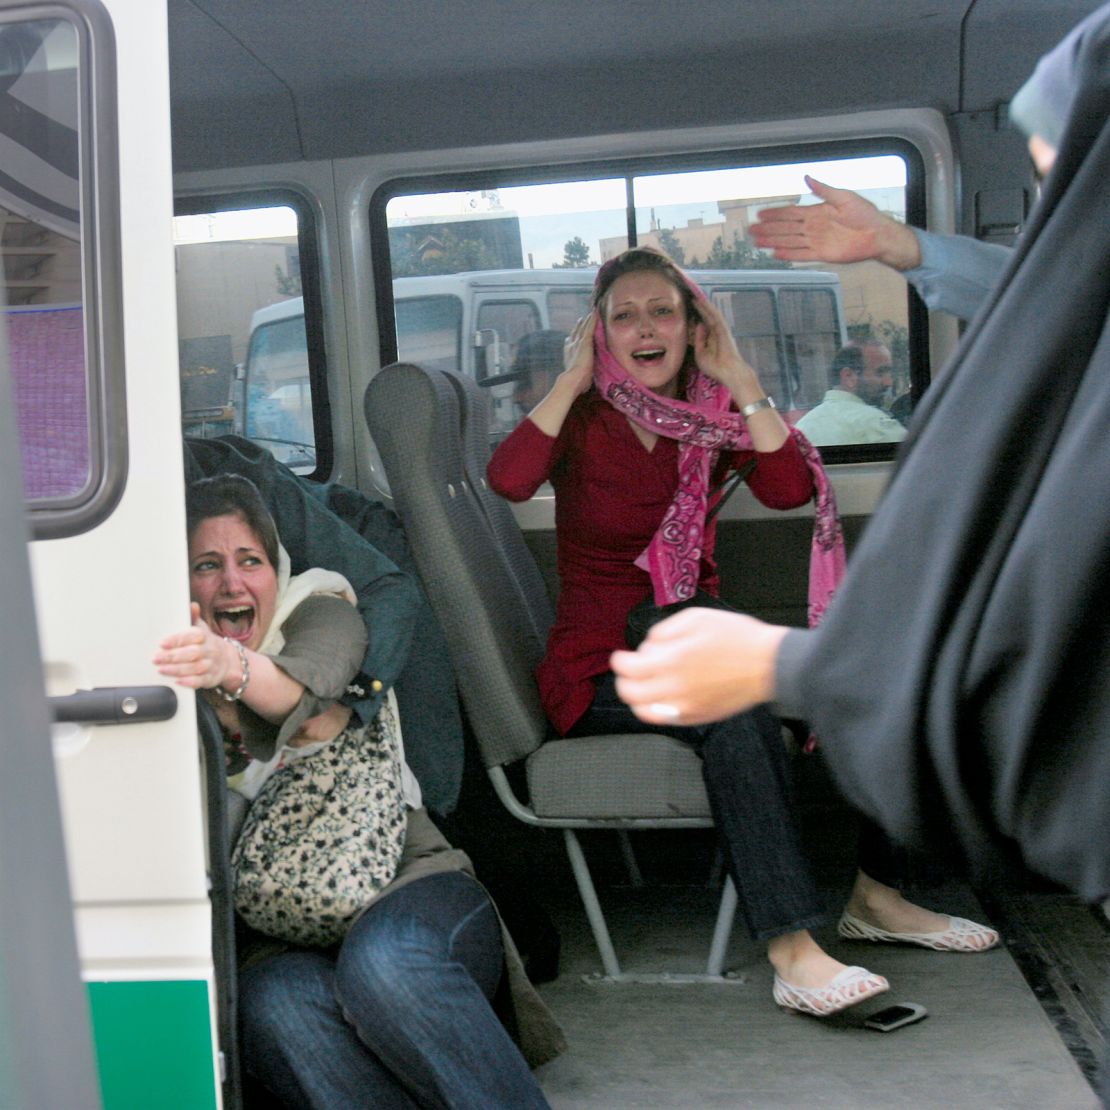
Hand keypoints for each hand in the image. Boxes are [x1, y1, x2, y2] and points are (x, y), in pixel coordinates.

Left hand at [154, 602, 234, 689]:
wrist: (227, 660)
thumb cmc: (206, 643)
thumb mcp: (201, 629)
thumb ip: (193, 618)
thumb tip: (192, 605)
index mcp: (205, 636)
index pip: (192, 636)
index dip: (177, 640)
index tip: (162, 643)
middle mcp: (210, 650)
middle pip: (192, 653)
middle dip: (173, 656)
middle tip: (156, 658)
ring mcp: (211, 665)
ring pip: (195, 667)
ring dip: (177, 669)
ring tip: (162, 669)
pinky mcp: (211, 678)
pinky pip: (201, 681)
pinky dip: (190, 682)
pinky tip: (178, 681)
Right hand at [559, 311, 596, 396]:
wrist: (572, 379)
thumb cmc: (576, 383)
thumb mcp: (578, 378)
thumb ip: (580, 378)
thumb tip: (583, 387)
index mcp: (569, 355)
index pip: (570, 344)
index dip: (571, 339)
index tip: (571, 336)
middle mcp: (571, 346)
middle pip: (575, 333)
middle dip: (578, 326)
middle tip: (581, 319)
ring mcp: (577, 343)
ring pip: (582, 328)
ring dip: (586, 321)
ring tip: (589, 314)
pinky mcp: (585, 341)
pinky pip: (589, 327)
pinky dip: (592, 319)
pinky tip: (594, 312)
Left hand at [610, 608, 788, 724]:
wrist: (768, 664)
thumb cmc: (736, 637)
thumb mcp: (696, 618)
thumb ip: (664, 631)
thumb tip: (650, 645)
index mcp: (671, 661)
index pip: (628, 668)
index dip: (619, 660)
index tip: (621, 656)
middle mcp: (674, 688)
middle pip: (630, 693)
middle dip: (624, 679)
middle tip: (629, 671)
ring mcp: (685, 706)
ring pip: (644, 711)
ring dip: (637, 698)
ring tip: (643, 686)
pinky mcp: (697, 717)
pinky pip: (664, 719)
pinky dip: (655, 709)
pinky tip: (662, 696)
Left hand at [691, 298, 755, 389]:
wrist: (728, 372)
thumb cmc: (715, 367)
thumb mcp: (700, 354)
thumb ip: (698, 340)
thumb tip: (698, 325)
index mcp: (710, 339)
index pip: (701, 324)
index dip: (693, 316)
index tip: (684, 309)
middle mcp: (715, 332)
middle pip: (705, 316)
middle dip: (698, 307)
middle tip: (687, 296)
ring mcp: (720, 329)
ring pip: (710, 313)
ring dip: (702, 304)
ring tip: (693, 294)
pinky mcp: (723, 328)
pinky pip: (715, 315)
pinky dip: (708, 308)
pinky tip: (701, 300)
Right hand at [750, 176, 921, 270]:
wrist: (877, 234)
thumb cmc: (864, 213)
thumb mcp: (843, 197)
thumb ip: (823, 190)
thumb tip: (807, 177)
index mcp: (816, 212)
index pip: (790, 212)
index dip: (775, 213)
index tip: (760, 213)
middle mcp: (812, 227)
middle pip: (785, 228)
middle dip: (768, 228)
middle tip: (751, 229)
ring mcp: (815, 241)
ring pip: (788, 241)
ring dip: (772, 241)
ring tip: (757, 242)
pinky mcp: (821, 254)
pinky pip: (800, 255)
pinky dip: (788, 255)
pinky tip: (774, 254)